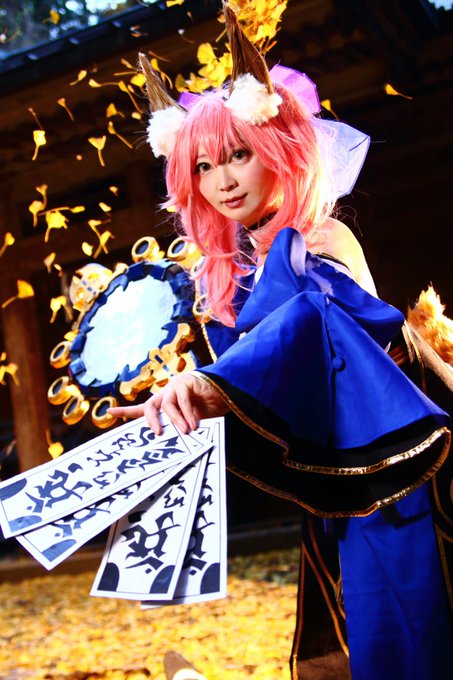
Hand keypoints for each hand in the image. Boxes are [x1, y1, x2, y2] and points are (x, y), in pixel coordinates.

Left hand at [107, 372, 228, 434]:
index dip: (126, 412)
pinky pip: (182, 399)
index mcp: (164, 403)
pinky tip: (193, 424)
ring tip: (186, 432)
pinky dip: (187, 414)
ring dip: (176, 421)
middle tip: (158, 433)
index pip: (142, 409)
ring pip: (166, 404)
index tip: (109, 413)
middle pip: (149, 405)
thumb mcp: (190, 422)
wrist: (226, 393)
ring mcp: (175, 386)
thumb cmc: (207, 409)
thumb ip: (178, 427)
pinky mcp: (186, 381)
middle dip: (151, 420)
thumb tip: (168, 441)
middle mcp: (166, 393)